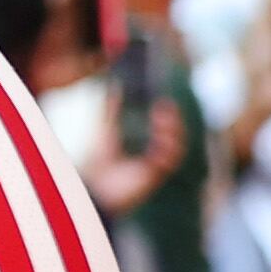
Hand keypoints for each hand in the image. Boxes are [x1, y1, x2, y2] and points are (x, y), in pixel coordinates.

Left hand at [92, 97, 189, 213]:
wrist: (92, 183)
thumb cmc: (98, 161)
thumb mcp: (107, 130)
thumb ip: (112, 111)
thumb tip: (115, 88)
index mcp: (147, 146)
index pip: (168, 130)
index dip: (171, 116)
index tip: (164, 101)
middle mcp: (155, 157)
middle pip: (178, 138)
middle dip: (175, 122)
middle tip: (165, 107)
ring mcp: (156, 168)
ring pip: (178, 149)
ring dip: (174, 133)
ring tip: (161, 119)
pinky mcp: (153, 177)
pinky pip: (169, 163)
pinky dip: (168, 150)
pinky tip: (160, 139)